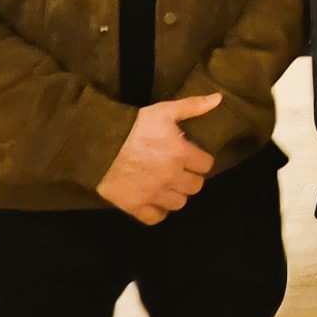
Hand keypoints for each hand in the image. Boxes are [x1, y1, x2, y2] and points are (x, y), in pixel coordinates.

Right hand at [95, 92, 220, 223]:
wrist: (98, 144)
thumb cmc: (133, 126)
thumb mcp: (163, 111)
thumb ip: (193, 106)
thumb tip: (219, 98)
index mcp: (180, 154)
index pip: (206, 165)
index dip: (201, 160)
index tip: (193, 157)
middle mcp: (171, 177)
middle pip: (195, 186)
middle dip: (191, 178)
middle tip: (181, 171)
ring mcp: (153, 194)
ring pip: (179, 203)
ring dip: (176, 195)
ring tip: (168, 185)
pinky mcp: (135, 206)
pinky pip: (156, 218)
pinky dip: (157, 211)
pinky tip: (155, 201)